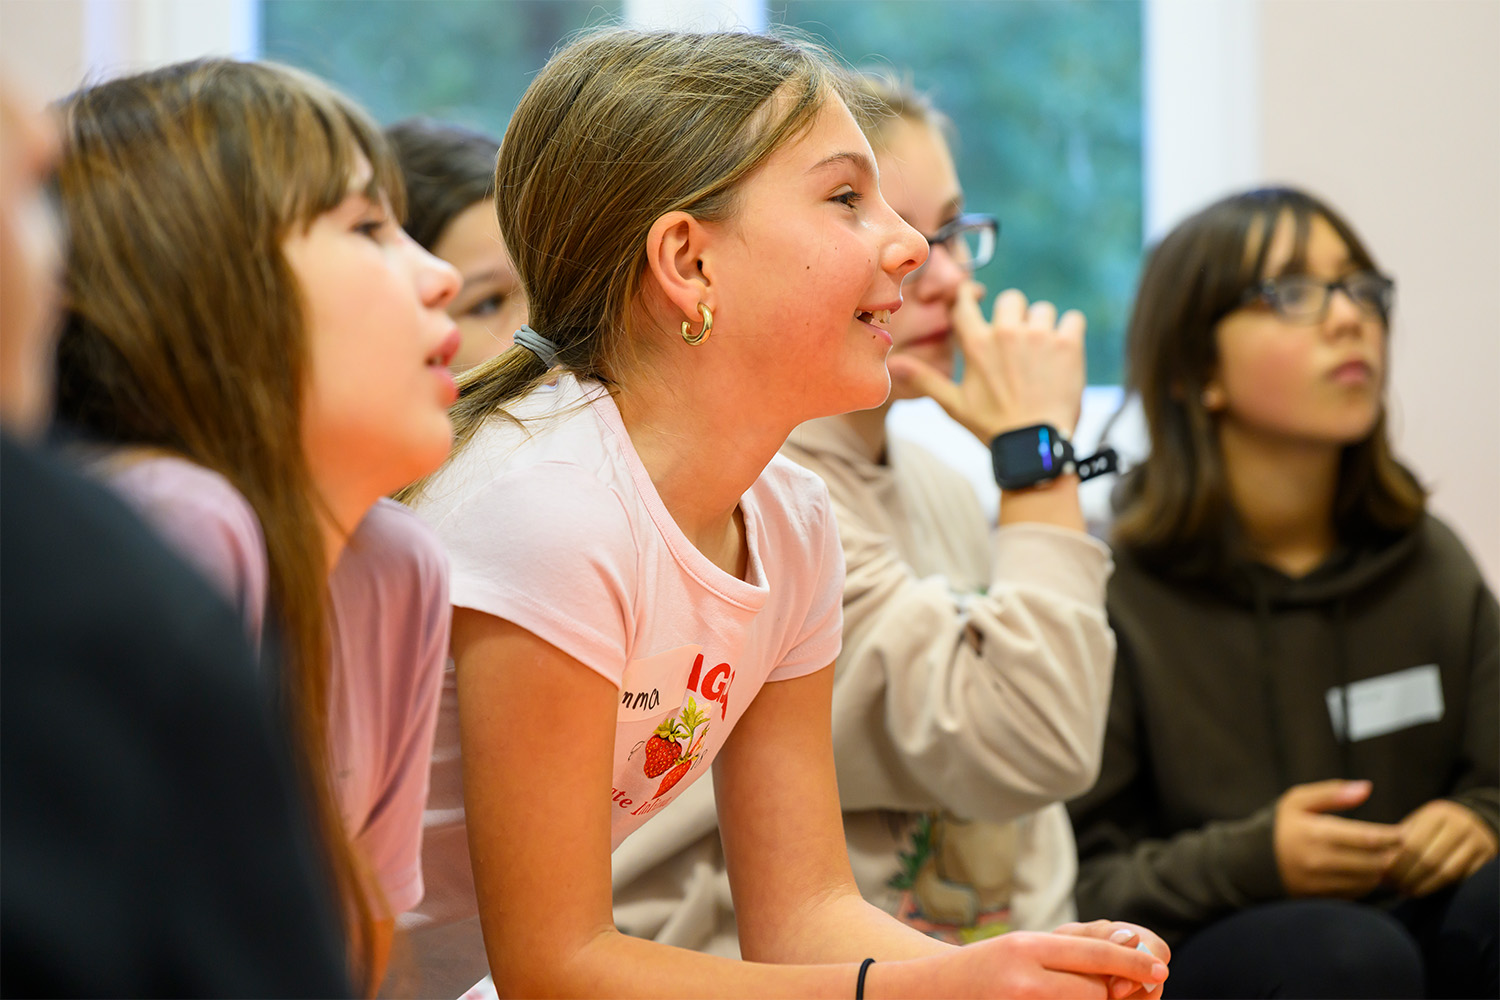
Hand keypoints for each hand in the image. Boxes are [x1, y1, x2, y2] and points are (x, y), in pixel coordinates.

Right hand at [878, 928, 1168, 998]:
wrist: (927, 994)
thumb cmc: (981, 969)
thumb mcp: (1022, 948)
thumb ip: (1069, 952)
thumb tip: (1129, 956)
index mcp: (1025, 948)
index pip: (1094, 954)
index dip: (1132, 961)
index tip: (1160, 969)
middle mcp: (1023, 978)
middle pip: (1095, 992)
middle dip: (1101, 993)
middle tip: (1080, 989)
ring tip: (1056, 995)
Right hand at [887, 284, 1084, 443]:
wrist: (1036, 447)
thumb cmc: (992, 428)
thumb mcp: (954, 405)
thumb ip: (925, 379)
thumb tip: (893, 364)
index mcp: (976, 345)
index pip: (965, 303)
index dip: (969, 296)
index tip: (975, 297)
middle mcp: (1006, 333)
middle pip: (1011, 299)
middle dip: (1014, 316)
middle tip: (1019, 344)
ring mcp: (1039, 336)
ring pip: (1043, 309)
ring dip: (1043, 327)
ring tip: (1042, 357)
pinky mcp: (1068, 344)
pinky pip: (1073, 319)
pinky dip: (1070, 332)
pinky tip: (1064, 355)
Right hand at [1273, 780, 1402, 897]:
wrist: (1253, 861)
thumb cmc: (1281, 826)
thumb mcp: (1298, 800)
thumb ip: (1332, 792)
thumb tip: (1366, 788)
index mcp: (1316, 833)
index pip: (1368, 838)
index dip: (1391, 836)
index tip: (1403, 832)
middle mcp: (1319, 861)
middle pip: (1373, 862)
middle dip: (1391, 855)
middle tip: (1400, 847)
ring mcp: (1320, 883)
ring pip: (1368, 880)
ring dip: (1380, 870)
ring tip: (1384, 858)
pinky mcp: (1321, 898)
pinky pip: (1356, 893)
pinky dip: (1367, 883)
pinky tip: (1365, 871)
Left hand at [1388, 799, 1497, 896]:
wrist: (1475, 821)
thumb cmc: (1436, 826)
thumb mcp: (1419, 822)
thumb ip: (1400, 838)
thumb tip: (1377, 864)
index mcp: (1437, 814)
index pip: (1412, 843)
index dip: (1396, 863)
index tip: (1383, 875)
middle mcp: (1460, 826)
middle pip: (1429, 859)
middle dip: (1408, 876)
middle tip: (1393, 887)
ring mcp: (1477, 842)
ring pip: (1447, 872)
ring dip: (1423, 886)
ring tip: (1406, 892)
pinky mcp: (1488, 859)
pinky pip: (1463, 879)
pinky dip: (1442, 888)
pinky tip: (1426, 891)